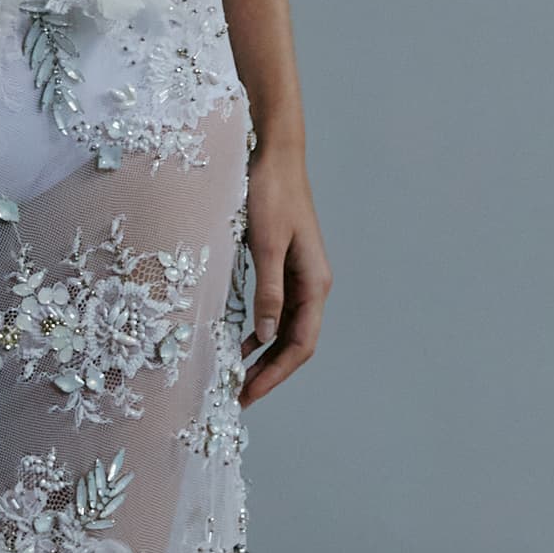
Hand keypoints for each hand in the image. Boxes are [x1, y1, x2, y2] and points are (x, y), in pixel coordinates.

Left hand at [240, 147, 328, 402]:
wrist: (275, 156)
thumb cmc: (271, 194)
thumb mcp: (265, 245)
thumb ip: (268, 291)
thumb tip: (265, 337)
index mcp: (315, 283)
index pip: (300, 343)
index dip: (276, 373)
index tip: (249, 393)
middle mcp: (314, 284)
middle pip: (296, 342)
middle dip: (270, 372)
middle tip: (239, 396)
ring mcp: (301, 276)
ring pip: (287, 330)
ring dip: (265, 356)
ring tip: (237, 377)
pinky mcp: (286, 267)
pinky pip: (278, 311)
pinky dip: (261, 332)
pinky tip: (241, 343)